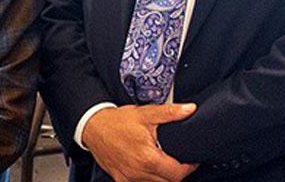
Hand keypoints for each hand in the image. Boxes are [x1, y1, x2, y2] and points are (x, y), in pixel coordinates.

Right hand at [81, 103, 198, 181]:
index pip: (177, 173)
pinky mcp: (121, 180)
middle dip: (177, 173)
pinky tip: (149, 167)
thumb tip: (190, 109)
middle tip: (179, 161)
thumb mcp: (146, 113)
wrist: (93, 127)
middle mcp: (138, 172)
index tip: (191, 161)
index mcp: (147, 158)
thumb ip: (170, 113)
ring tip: (164, 163)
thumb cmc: (117, 121)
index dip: (189, 168)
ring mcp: (128, 178)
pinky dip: (149, 179)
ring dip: (163, 177)